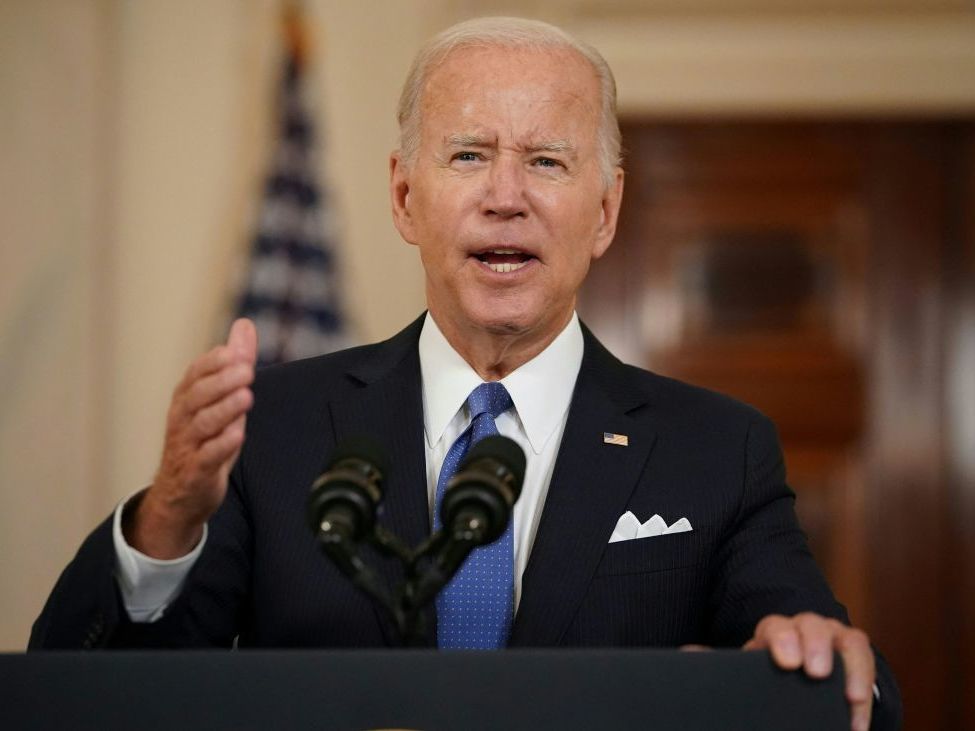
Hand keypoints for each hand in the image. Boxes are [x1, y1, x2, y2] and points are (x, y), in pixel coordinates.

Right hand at [126, 319, 256, 558]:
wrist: (181, 495)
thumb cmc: (204, 439)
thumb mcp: (220, 398)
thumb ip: (234, 363)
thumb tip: (245, 325)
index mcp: (186, 399)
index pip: (195, 374)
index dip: (213, 362)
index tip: (234, 352)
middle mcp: (183, 419)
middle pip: (198, 395)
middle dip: (221, 381)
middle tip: (246, 371)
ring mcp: (187, 446)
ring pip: (203, 424)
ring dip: (225, 410)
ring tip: (246, 397)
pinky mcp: (196, 471)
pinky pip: (207, 456)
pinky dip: (222, 445)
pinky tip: (237, 435)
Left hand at [744, 612, 874, 730]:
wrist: (792, 672)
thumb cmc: (771, 674)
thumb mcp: (760, 672)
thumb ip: (756, 677)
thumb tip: (745, 694)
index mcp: (776, 631)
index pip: (776, 628)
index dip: (782, 641)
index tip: (788, 663)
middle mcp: (806, 628)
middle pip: (812, 625)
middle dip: (816, 646)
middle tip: (817, 673)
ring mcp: (835, 636)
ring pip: (849, 640)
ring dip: (853, 668)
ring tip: (853, 698)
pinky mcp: (857, 652)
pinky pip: (867, 664)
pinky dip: (866, 694)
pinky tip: (858, 723)